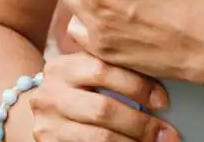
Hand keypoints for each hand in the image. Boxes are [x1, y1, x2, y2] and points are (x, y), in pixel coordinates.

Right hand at [26, 52, 173, 140]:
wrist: (36, 115)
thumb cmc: (72, 92)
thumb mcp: (81, 74)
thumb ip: (109, 69)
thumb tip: (159, 81)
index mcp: (62, 68)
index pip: (102, 69)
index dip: (137, 85)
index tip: (163, 101)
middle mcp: (50, 95)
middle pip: (103, 109)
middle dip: (141, 123)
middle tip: (167, 133)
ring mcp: (48, 125)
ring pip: (100, 137)